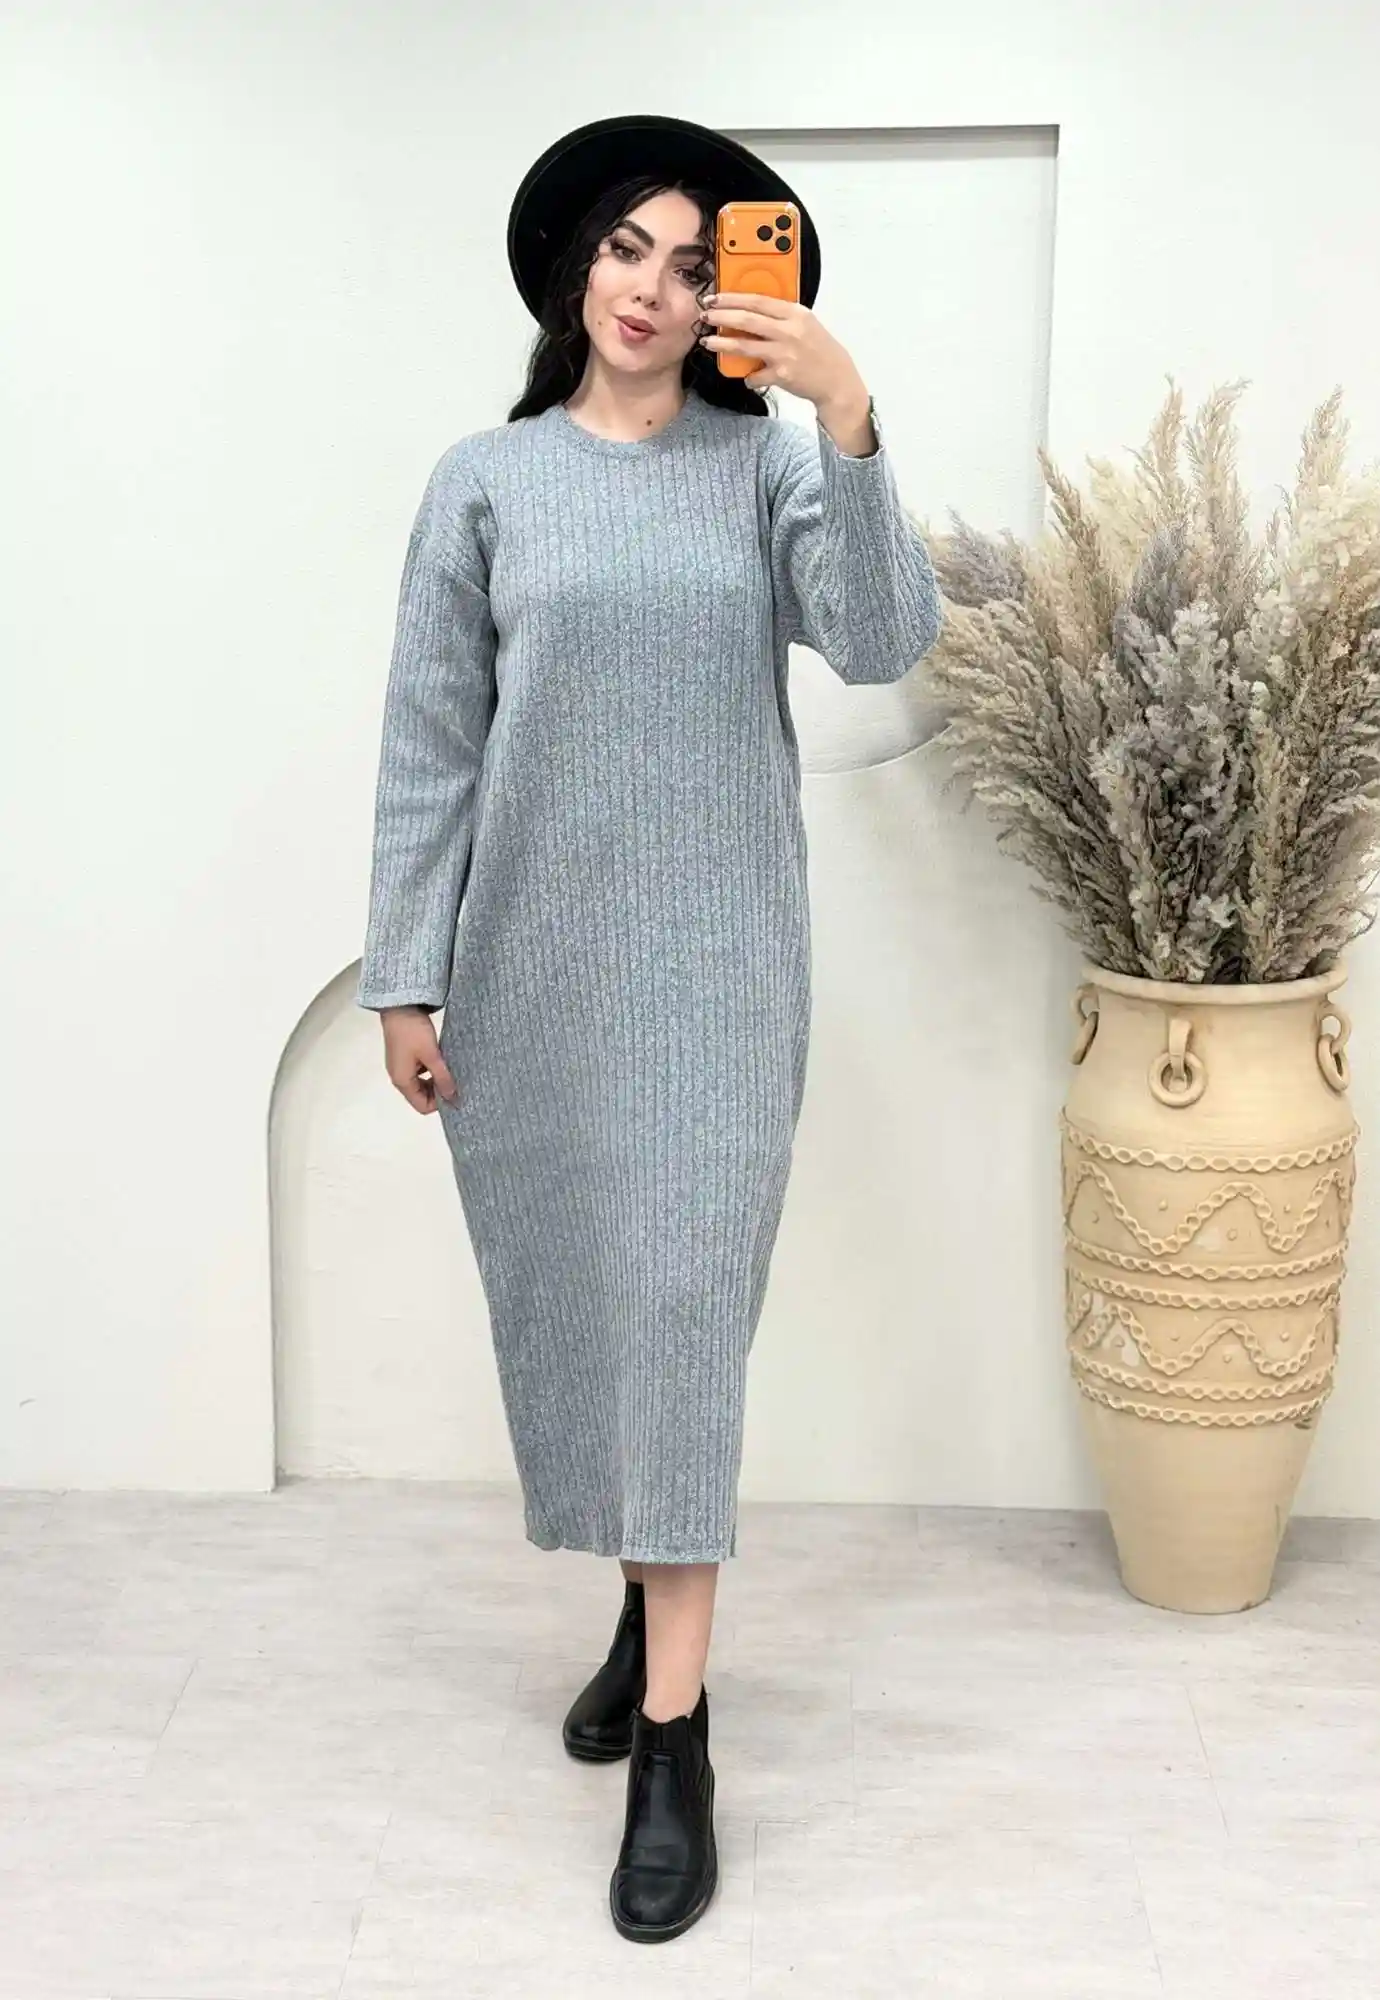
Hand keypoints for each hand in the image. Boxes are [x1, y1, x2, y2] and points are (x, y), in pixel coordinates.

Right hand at [380, 1006, 457, 1114]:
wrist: (399, 1005)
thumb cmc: (413, 1031)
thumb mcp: (431, 1055)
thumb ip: (442, 1077)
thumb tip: (453, 1099)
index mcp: (402, 1081)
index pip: (422, 1106)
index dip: (439, 1102)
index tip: (455, 1090)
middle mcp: (399, 1077)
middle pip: (421, 1096)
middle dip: (438, 1091)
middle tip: (455, 1079)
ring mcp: (400, 1067)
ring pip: (421, 1084)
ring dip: (435, 1080)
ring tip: (449, 1068)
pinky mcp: (404, 1057)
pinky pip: (419, 1072)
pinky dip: (430, 1070)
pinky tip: (441, 1060)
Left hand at [699, 292, 867, 416]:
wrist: (837, 380)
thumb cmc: (819, 351)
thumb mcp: (806, 324)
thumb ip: (782, 316)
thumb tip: (751, 310)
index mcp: (795, 313)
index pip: (758, 300)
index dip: (732, 298)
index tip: (715, 298)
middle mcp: (789, 330)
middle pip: (747, 320)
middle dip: (721, 317)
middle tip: (704, 316)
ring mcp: (785, 353)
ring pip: (745, 346)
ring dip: (722, 344)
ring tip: (707, 342)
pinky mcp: (782, 375)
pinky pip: (755, 375)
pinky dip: (747, 376)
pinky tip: (745, 375)